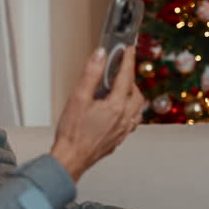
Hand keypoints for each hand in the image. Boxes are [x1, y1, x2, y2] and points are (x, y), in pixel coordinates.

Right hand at [50, 46, 143, 180]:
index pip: (126, 77)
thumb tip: (101, 55)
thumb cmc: (72, 133)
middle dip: (130, 78)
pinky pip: (132, 121)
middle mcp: (124, 118)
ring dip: (132, 95)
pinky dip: (130, 110)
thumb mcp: (78, 98)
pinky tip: (119, 111)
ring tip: (120, 89)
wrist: (71, 160)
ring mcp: (123, 130)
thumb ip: (91, 74)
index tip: (128, 49)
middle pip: (136, 93)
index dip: (127, 60)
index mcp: (116, 106)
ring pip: (138, 108)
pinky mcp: (118, 139)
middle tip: (120, 69)